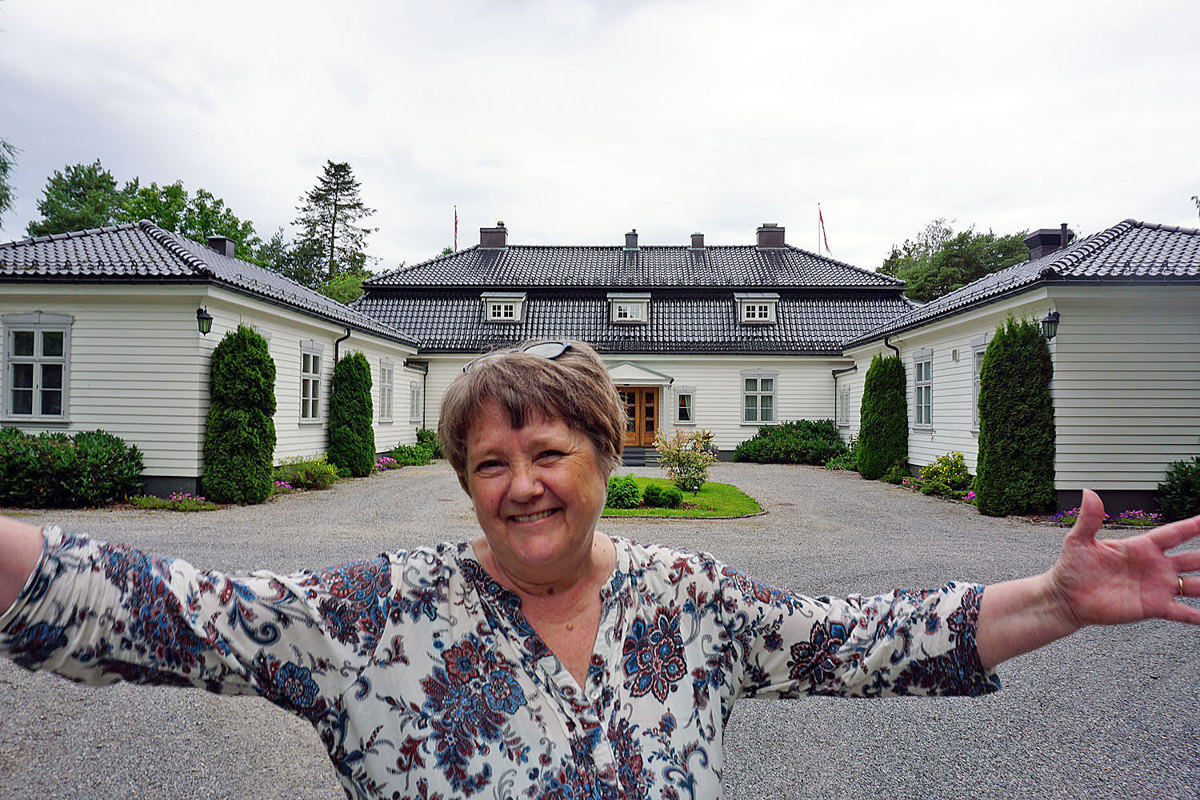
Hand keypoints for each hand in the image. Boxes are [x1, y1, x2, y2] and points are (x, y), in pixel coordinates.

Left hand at [1048, 489, 1199, 627]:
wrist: (1067, 597)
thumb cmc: (1072, 567)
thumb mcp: (1079, 541)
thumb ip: (1089, 519)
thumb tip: (1089, 492)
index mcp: (1142, 547)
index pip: (1175, 533)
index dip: (1194, 526)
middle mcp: (1156, 566)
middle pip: (1194, 558)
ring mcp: (1158, 587)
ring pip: (1195, 585)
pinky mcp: (1154, 608)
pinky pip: (1183, 612)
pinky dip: (1198, 616)